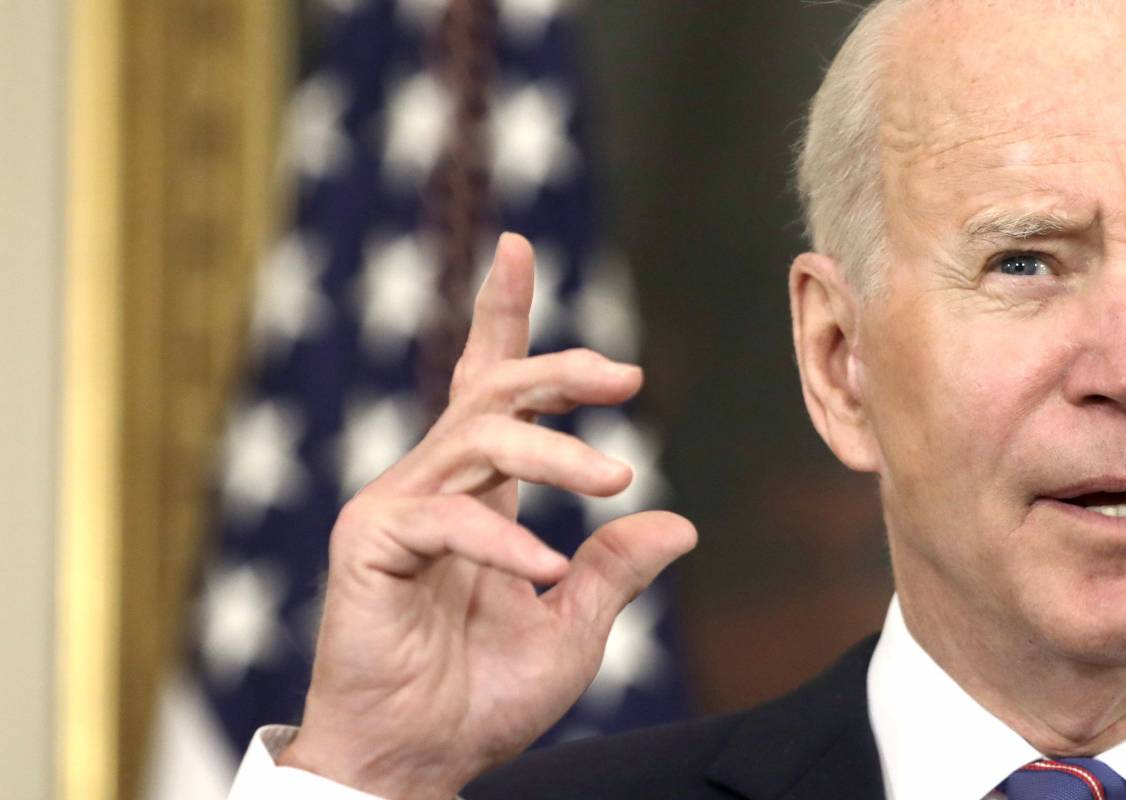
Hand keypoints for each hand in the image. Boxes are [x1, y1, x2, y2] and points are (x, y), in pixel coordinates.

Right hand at [276, 234, 696, 798]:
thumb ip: (615, 571)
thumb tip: (679, 521)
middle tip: (628, 378)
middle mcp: (434, 484)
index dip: (503, 316)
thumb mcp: (573, 629)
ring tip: (615, 476)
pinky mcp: (371, 544)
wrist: (418, 760)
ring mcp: (396, 508)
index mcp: (478, 493)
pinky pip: (448, 517)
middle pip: (492, 391)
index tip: (519, 248)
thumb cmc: (482, 698)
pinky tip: (548, 570)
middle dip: (558, 368)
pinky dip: (505, 541)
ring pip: (479, 438)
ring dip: (554, 451)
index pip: (487, 386)